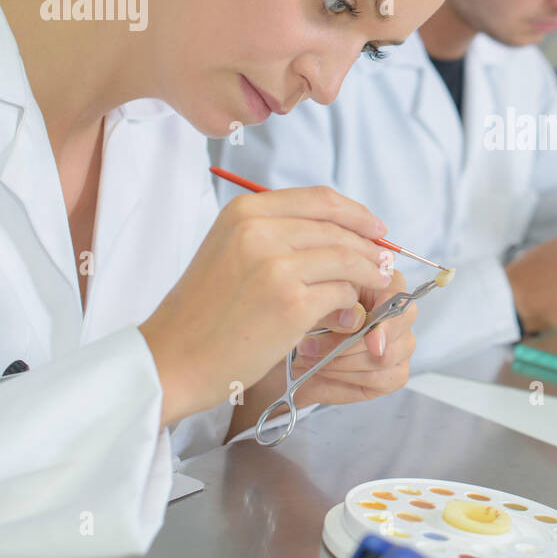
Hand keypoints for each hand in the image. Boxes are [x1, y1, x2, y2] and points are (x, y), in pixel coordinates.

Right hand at [140, 186, 392, 426]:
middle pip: (339, 228)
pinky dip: (352, 305)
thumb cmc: (205, 312)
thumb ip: (277, 234)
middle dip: (370, 247)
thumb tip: (341, 232)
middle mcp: (259, 230)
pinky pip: (343, 293)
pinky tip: (347, 318)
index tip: (376, 229)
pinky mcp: (291, 303)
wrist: (172, 358)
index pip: (320, 199)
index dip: (357, 214)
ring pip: (347, 259)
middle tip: (383, 263)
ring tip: (373, 289)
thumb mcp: (231, 251)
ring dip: (368, 275)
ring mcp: (276, 266)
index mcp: (244, 211)